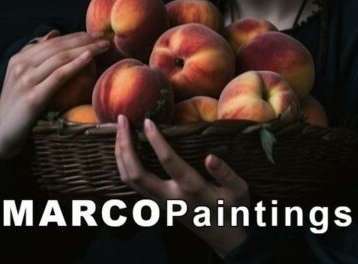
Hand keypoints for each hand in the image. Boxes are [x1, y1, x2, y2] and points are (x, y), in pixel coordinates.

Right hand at [0, 29, 109, 159]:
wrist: (0, 136)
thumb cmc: (17, 107)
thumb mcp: (22, 77)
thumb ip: (36, 54)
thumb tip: (55, 32)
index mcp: (19, 59)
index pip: (53, 42)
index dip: (76, 35)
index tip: (96, 34)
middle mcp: (21, 66)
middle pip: (59, 47)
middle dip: (84, 39)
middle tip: (104, 37)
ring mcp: (26, 81)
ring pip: (60, 57)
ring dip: (85, 48)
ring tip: (104, 46)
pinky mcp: (32, 97)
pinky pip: (58, 76)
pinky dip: (75, 64)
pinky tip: (89, 57)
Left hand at [115, 115, 250, 257]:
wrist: (224, 238)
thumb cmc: (233, 210)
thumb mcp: (239, 191)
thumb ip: (226, 173)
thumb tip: (210, 157)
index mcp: (192, 190)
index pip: (169, 162)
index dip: (156, 141)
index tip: (148, 121)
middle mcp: (170, 197)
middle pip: (137, 174)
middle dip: (125, 146)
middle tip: (122, 119)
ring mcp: (160, 202)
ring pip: (130, 180)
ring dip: (120, 154)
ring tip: (119, 129)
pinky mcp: (157, 203)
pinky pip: (133, 184)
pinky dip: (123, 164)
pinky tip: (123, 148)